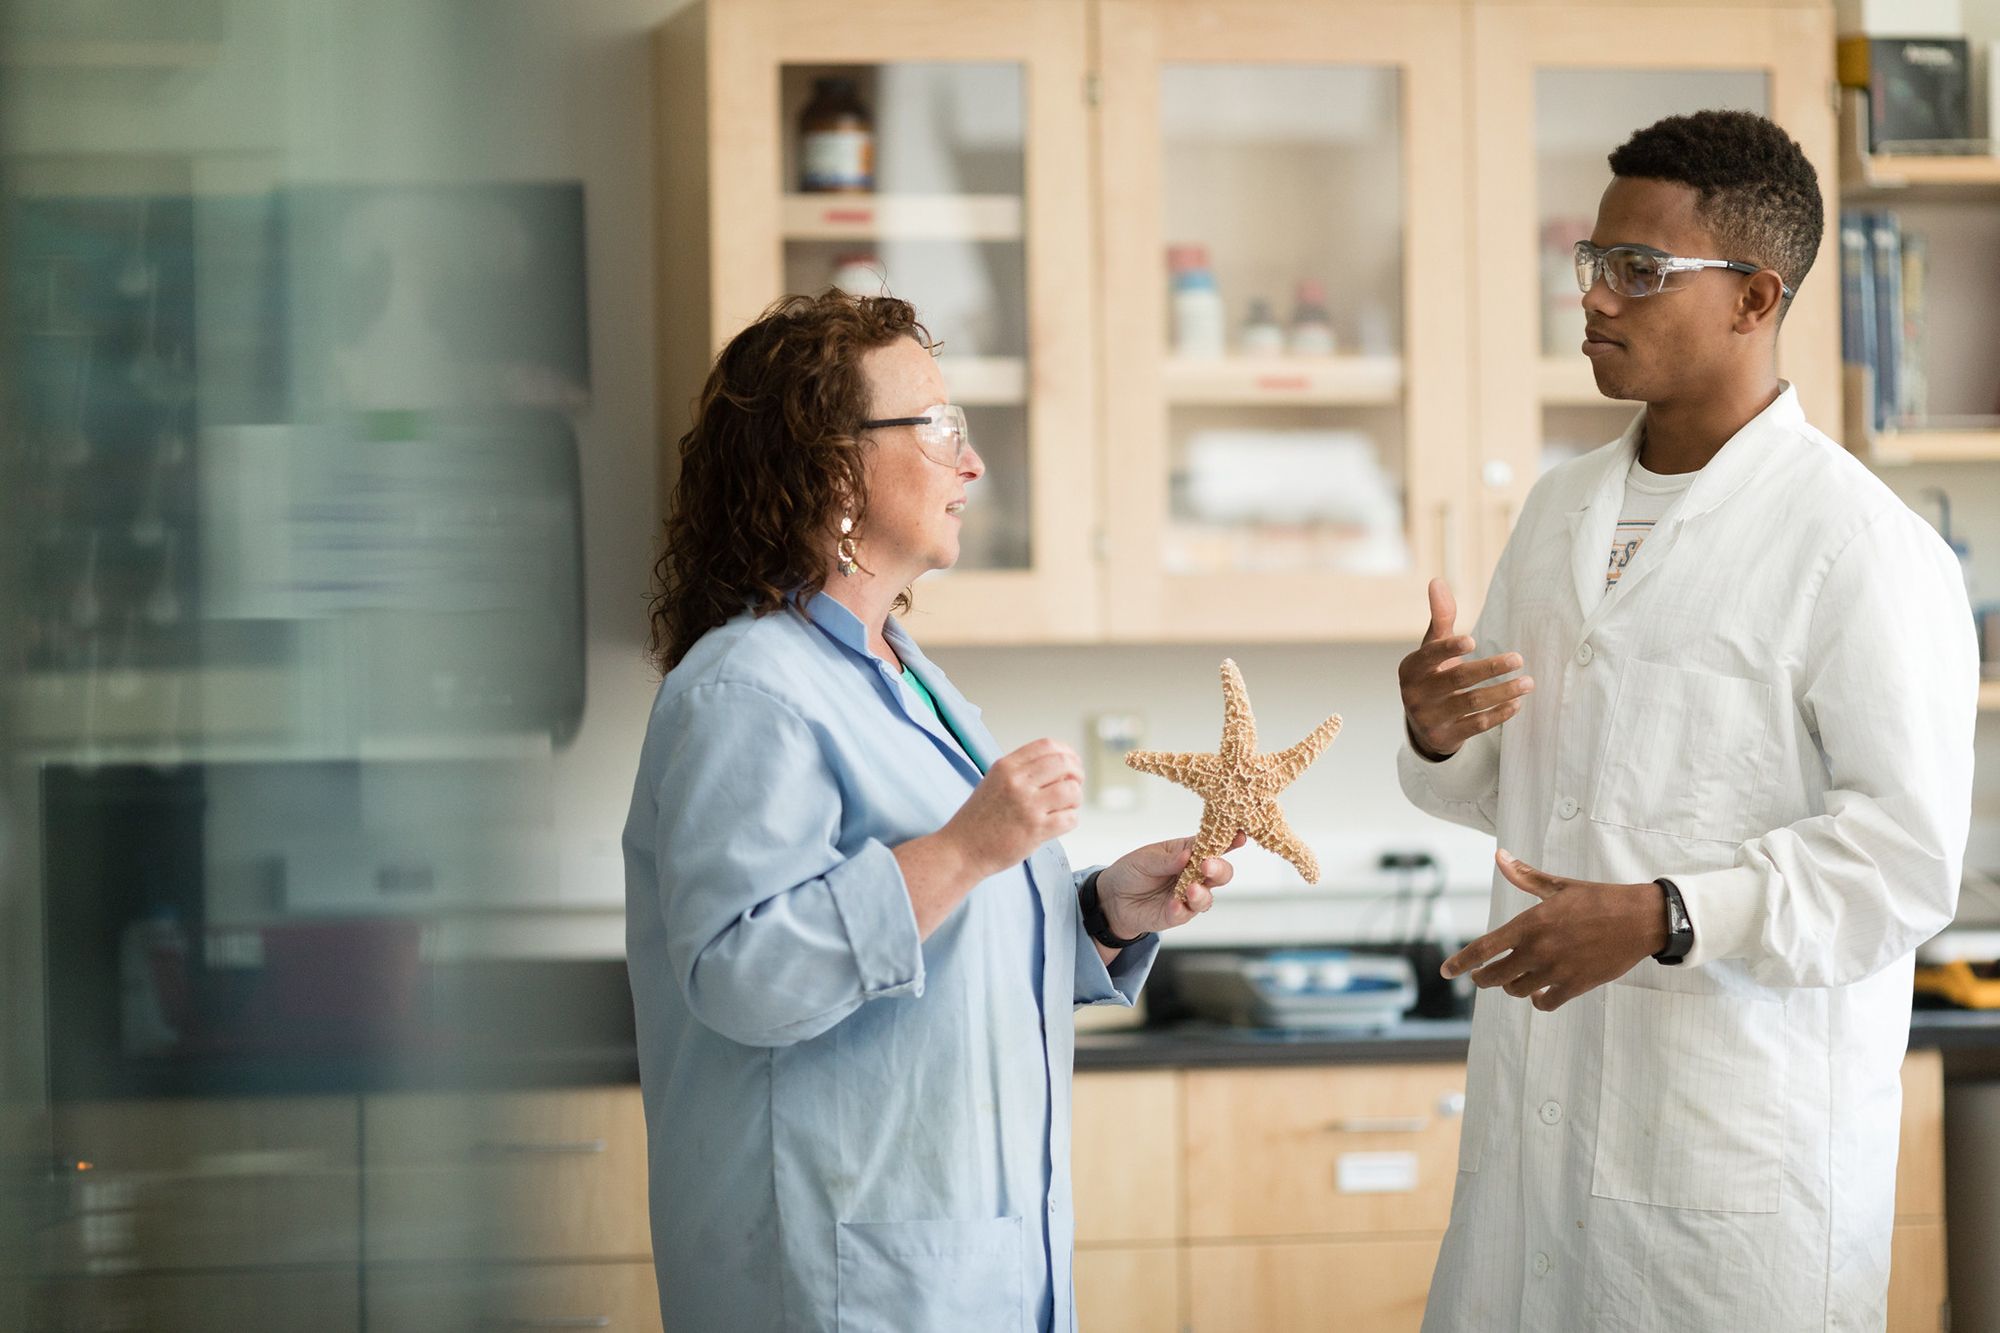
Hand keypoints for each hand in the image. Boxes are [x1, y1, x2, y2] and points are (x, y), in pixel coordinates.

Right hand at [941, 739, 1082, 879]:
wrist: (962, 849)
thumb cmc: (979, 819)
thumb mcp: (994, 782)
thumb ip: (1021, 771)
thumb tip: (1059, 764)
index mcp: (1006, 767)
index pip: (1047, 745)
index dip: (1066, 753)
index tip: (1071, 763)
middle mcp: (1017, 782)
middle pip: (1064, 763)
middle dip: (1077, 773)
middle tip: (1075, 784)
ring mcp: (1027, 806)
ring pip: (1071, 791)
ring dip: (1075, 798)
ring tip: (1066, 807)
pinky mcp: (1035, 830)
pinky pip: (1070, 818)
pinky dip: (1070, 819)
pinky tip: (1059, 822)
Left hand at [1095, 832, 1247, 937]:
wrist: (1112, 898)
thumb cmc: (1132, 871)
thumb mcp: (1145, 859)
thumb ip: (1167, 859)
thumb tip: (1187, 855)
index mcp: (1189, 852)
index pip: (1213, 845)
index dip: (1229, 841)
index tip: (1239, 837)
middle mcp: (1194, 874)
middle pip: (1220, 873)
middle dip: (1218, 870)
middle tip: (1207, 866)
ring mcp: (1187, 896)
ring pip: (1207, 897)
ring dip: (1202, 893)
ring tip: (1190, 889)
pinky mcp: (1177, 915)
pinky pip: (1186, 914)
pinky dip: (1181, 909)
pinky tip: (1175, 904)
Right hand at [1398, 579, 1533, 758]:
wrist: (1423, 724)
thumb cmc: (1432, 675)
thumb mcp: (1431, 648)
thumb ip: (1440, 617)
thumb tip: (1437, 581)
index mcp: (1411, 669)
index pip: (1430, 656)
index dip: (1449, 649)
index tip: (1473, 640)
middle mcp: (1415, 694)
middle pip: (1457, 679)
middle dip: (1490, 668)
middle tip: (1518, 658)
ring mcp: (1429, 718)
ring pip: (1471, 703)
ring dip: (1502, 692)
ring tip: (1528, 682)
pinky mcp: (1445, 737)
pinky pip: (1476, 725)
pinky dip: (1498, 714)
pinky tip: (1517, 703)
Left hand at [1441, 851, 1668, 1010]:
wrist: (1639, 919)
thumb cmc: (1598, 899)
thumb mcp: (1558, 886)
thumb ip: (1525, 877)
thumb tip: (1500, 856)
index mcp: (1530, 924)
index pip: (1484, 948)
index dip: (1461, 962)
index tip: (1447, 970)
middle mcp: (1538, 950)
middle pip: (1494, 976)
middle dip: (1482, 977)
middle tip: (1480, 976)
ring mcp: (1556, 970)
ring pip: (1517, 990)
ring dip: (1511, 986)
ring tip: (1514, 980)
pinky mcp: (1576, 985)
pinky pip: (1545, 1003)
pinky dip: (1537, 1000)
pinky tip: (1538, 993)